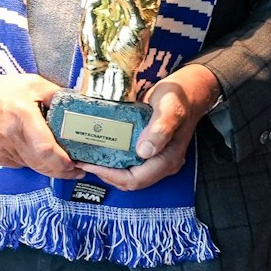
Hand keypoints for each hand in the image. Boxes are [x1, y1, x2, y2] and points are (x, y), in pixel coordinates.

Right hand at [0, 71, 78, 178]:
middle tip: (77, 169)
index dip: (66, 163)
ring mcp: (2, 150)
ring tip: (60, 159)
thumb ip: (56, 95)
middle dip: (64, 171)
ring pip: (33, 167)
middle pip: (44, 166)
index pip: (48, 151)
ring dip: (48, 166)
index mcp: (22, 117)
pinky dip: (32, 161)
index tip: (78, 163)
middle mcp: (11, 138)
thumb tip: (78, 105)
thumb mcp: (31, 83)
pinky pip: (21, 164)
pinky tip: (35, 152)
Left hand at [79, 63, 218, 190]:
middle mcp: (162, 163)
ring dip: (106, 169)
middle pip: (130, 181)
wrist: (188, 90)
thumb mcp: (169, 108)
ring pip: (128, 173)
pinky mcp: (149, 149)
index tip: (89, 164)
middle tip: (81, 161)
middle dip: (105, 174)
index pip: (136, 179)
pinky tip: (98, 149)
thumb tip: (144, 152)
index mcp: (168, 158)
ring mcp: (156, 157)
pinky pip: (129, 162)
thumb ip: (160, 129)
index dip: (111, 176)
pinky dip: (112, 160)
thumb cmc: (178, 97)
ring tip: (85, 156)